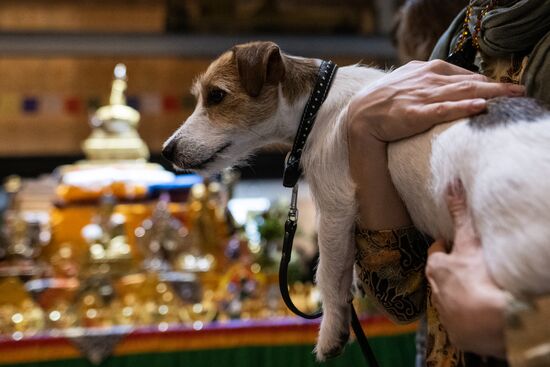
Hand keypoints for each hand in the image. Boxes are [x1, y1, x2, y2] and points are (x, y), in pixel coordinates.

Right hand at [347, 59, 524, 229]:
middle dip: (497, 86)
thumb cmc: (385, 102)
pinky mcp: (413, 113)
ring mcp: (420, 96)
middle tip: (520, 91)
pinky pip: (441, 110)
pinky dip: (461, 108)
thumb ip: (431, 83)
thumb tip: (454, 89)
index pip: (463, 74)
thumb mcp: (410, 84)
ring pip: (460, 93)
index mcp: (427, 69)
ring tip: (511, 97)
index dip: (486, 81)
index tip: (505, 89)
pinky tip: (479, 107)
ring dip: (488, 94)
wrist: (359, 117)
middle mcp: (426, 79)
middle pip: (468, 81)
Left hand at [426, 179, 508, 357]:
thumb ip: (460, 212)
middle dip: (451, 271)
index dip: (447, 247)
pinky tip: (479, 312)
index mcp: (436, 267)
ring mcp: (444, 313)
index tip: (457, 246)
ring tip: (477, 290)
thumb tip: (450, 183)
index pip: (437, 252)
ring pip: (448, 298)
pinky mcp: (456, 333)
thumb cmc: (477, 276)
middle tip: (469, 267)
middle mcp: (434, 290)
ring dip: (458, 293)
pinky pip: (459, 321)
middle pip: (441, 276)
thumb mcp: (469, 241)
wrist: (490, 322)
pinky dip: (466, 316)